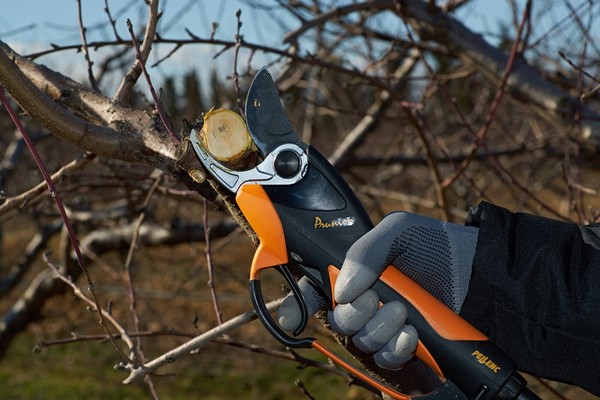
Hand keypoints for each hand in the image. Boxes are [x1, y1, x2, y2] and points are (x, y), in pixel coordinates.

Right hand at [277, 211, 478, 369]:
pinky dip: (395, 348)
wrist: (481, 276)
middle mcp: (363, 300)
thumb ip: (364, 251)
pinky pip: (385, 359)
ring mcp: (383, 326)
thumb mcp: (400, 232)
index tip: (297, 314)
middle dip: (353, 312)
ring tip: (402, 311)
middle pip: (336, 320)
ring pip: (359, 341)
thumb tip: (343, 289)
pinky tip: (410, 335)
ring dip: (378, 328)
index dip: (298, 304)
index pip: (313, 290)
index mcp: (354, 271)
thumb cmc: (439, 247)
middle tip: (375, 298)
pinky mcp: (403, 348)